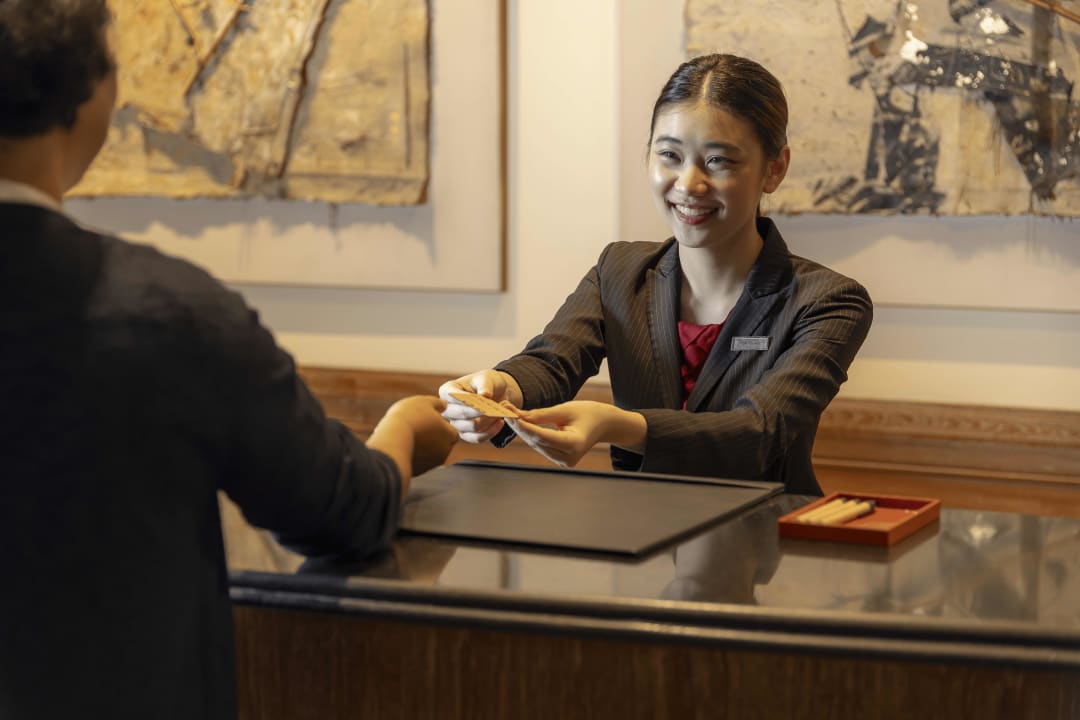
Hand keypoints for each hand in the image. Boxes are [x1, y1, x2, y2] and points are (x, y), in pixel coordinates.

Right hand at [368, 396, 457, 487]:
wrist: (392, 440)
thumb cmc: (410, 417)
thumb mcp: (424, 402)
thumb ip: (437, 404)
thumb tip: (444, 405)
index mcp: (450, 435)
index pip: (452, 431)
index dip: (442, 425)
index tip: (429, 419)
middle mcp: (444, 452)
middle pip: (442, 444)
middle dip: (433, 437)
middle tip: (417, 426)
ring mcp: (431, 464)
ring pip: (429, 453)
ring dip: (422, 446)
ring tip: (407, 434)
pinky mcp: (418, 471)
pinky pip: (417, 461)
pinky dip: (412, 454)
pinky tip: (401, 445)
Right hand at [438, 369, 522, 443]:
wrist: (497, 393)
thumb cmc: (487, 383)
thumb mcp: (486, 378)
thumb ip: (484, 385)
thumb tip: (484, 395)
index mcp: (448, 391)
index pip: (450, 396)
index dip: (463, 399)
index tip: (478, 399)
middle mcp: (448, 409)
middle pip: (460, 414)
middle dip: (479, 412)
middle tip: (493, 409)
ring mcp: (456, 423)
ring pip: (471, 427)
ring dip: (488, 421)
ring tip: (500, 414)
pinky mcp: (466, 434)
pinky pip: (476, 438)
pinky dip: (490, 431)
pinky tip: (500, 422)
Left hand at [506, 400, 645, 467]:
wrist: (604, 425)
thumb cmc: (588, 413)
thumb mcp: (565, 409)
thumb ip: (540, 415)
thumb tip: (517, 416)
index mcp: (573, 444)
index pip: (541, 436)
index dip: (523, 426)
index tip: (508, 414)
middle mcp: (568, 458)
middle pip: (536, 441)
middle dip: (519, 426)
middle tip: (503, 409)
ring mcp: (564, 462)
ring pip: (536, 444)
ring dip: (522, 430)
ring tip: (508, 413)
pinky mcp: (560, 460)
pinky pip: (541, 446)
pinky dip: (531, 434)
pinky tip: (519, 423)